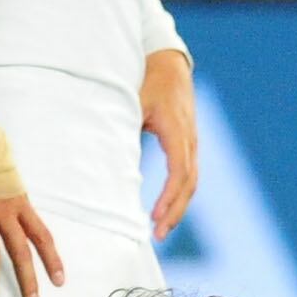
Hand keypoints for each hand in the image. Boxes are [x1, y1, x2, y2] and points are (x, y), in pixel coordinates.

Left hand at [141, 47, 201, 239]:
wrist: (167, 61)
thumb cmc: (146, 78)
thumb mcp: (131, 99)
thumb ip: (122, 125)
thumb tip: (105, 156)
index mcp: (177, 129)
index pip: (179, 171)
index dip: (168, 196)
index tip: (154, 216)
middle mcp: (190, 138)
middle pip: (189, 183)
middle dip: (175, 211)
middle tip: (157, 234)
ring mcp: (192, 142)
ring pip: (191, 182)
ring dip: (178, 207)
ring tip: (160, 230)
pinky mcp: (187, 144)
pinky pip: (187, 175)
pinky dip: (178, 195)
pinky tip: (164, 210)